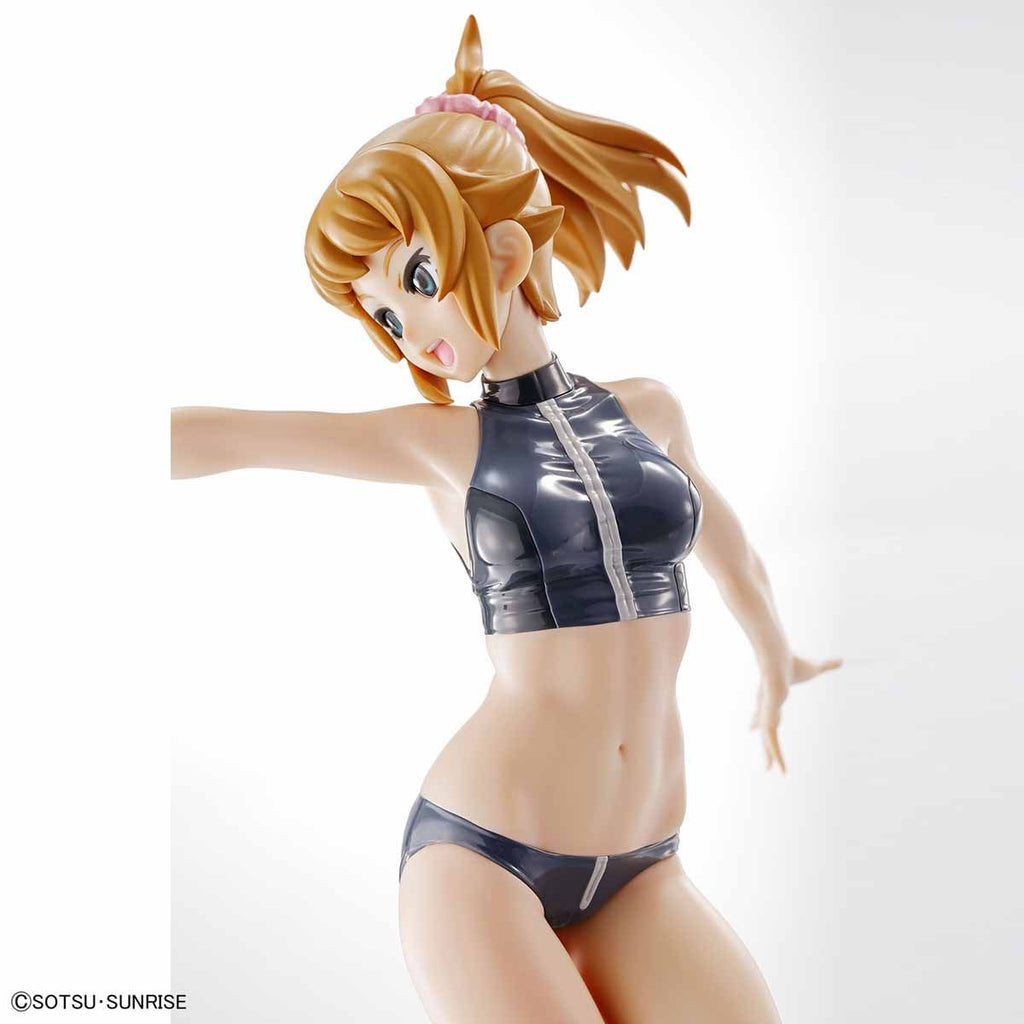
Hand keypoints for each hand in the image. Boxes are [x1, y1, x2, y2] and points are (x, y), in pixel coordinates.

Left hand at [749, 654, 842, 772]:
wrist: (776, 661)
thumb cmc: (792, 663)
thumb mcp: (814, 667)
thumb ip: (827, 665)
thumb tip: (842, 660)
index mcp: (772, 696)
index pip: (765, 711)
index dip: (759, 720)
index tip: (752, 727)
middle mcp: (765, 707)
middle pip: (764, 728)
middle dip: (762, 740)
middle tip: (759, 752)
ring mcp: (765, 714)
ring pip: (768, 738)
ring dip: (770, 754)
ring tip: (768, 770)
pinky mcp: (767, 720)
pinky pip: (771, 742)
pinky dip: (775, 755)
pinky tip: (776, 769)